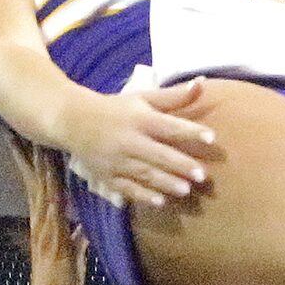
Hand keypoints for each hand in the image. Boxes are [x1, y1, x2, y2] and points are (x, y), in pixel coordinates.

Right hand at [12, 145, 87, 284]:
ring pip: (39, 186)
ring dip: (34, 162)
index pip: (41, 186)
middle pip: (34, 180)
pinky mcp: (49, 234)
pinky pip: (48, 205)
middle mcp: (42, 220)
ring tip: (29, 138)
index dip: (36, 164)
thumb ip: (76, 238)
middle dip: (28, 154)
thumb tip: (82, 226)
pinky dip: (45, 187)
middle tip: (21, 128)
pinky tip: (46, 171)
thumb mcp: (73, 255)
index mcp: (47, 223)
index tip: (32, 142)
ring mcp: (43, 226)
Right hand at [60, 79, 216, 209]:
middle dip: (180, 164)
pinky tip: (159, 202)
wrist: (73, 121)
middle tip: (202, 175)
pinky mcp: (107, 176)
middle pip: (157, 153)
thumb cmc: (116, 108)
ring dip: (165, 182)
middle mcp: (128, 140)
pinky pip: (126, 188)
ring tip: (185, 190)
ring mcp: (116, 160)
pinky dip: (142, 196)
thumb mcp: (143, 98)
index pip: (168, 125)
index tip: (211, 137)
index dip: (189, 131)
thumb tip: (202, 82)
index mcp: (139, 118)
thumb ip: (173, 96)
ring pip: (144, 173)